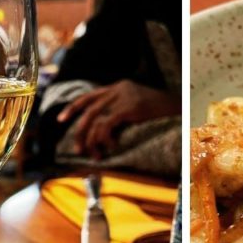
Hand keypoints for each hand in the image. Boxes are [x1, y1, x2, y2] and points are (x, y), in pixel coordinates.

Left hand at [57, 80, 178, 158]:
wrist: (182, 105)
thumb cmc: (161, 110)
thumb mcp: (138, 104)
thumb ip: (121, 109)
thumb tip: (105, 127)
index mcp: (117, 87)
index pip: (88, 97)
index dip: (73, 108)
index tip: (61, 120)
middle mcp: (117, 90)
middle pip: (87, 111)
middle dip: (79, 133)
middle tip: (78, 150)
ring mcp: (122, 98)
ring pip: (95, 120)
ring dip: (91, 141)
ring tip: (95, 155)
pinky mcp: (128, 108)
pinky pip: (106, 125)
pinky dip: (104, 139)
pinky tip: (111, 148)